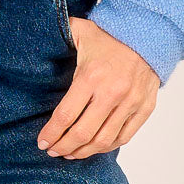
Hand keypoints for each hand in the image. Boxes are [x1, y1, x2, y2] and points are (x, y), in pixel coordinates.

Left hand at [37, 19, 159, 157]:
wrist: (148, 34)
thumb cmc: (110, 35)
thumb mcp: (80, 31)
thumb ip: (58, 34)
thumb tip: (35, 36)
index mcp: (91, 76)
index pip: (66, 115)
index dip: (51, 133)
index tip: (42, 142)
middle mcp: (112, 93)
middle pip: (83, 133)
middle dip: (64, 146)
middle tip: (53, 151)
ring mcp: (130, 103)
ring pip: (104, 141)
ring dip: (84, 152)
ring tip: (71, 153)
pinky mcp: (144, 108)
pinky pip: (124, 137)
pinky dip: (107, 147)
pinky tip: (94, 147)